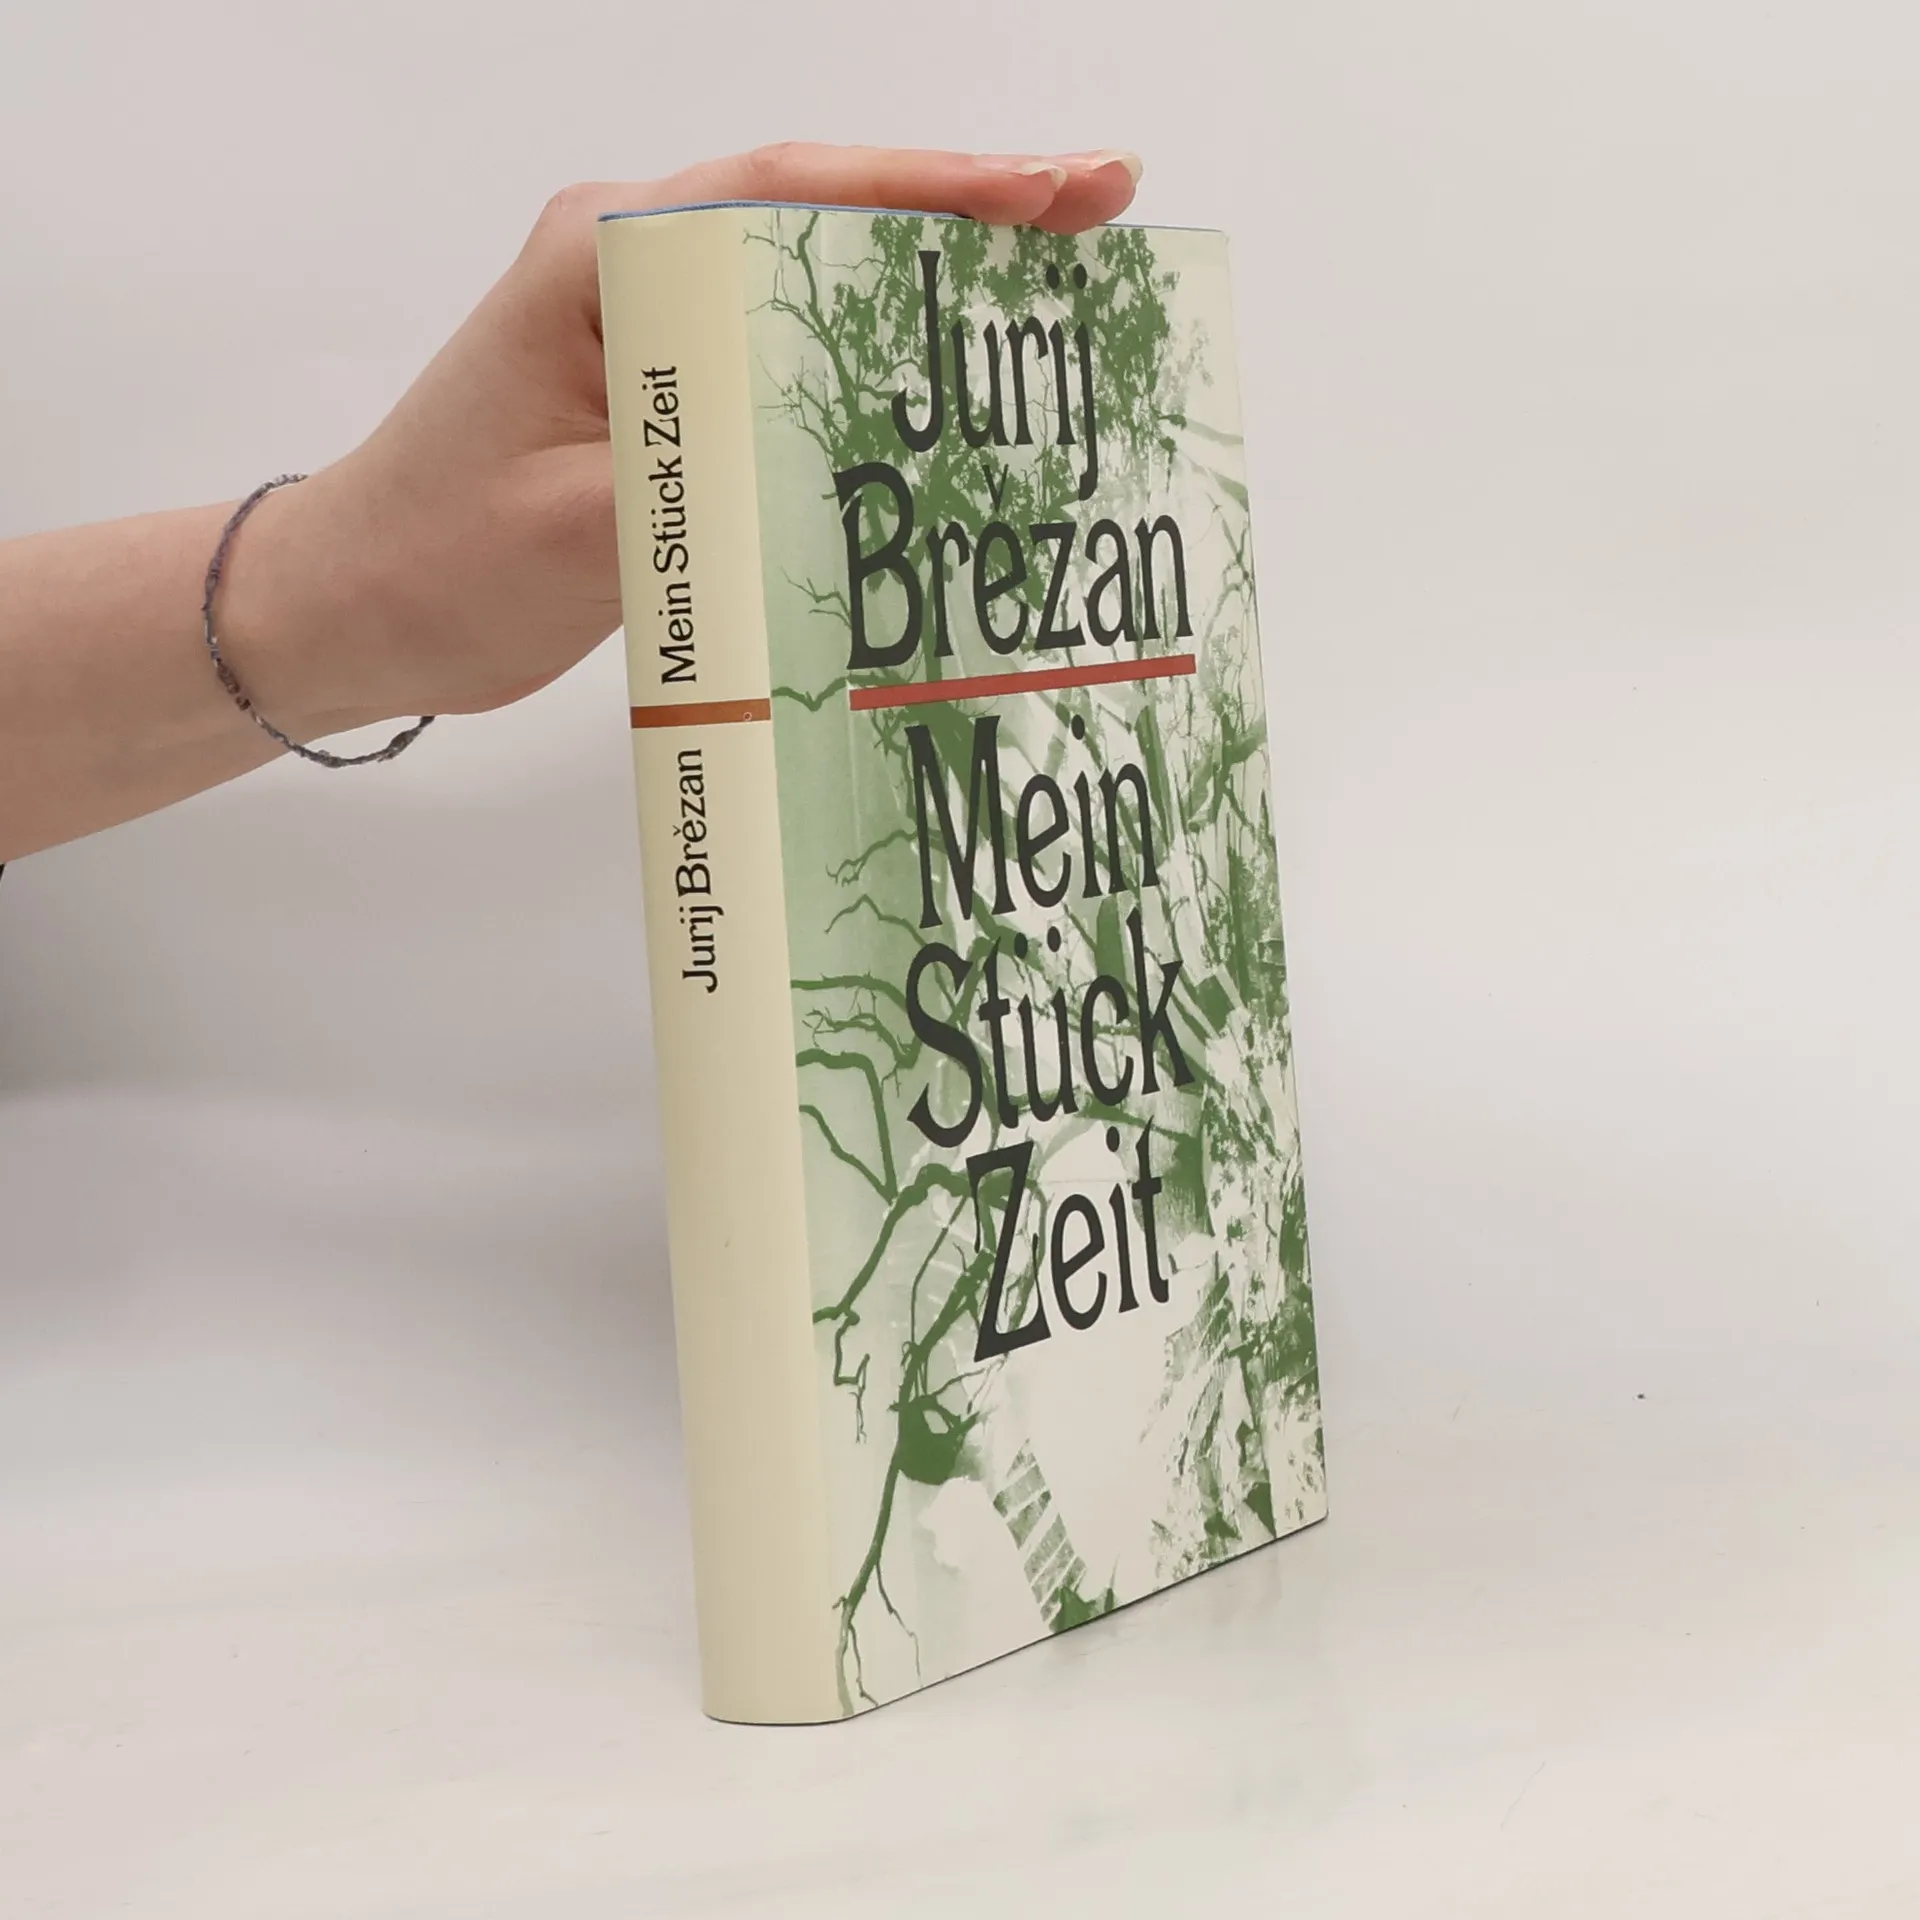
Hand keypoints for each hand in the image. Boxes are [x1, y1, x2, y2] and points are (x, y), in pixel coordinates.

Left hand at [254, 144, 1142, 731]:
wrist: (359, 609)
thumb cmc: (438, 560)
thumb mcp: (582, 530)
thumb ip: (708, 477)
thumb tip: (852, 459)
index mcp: (603, 256)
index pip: (792, 192)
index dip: (936, 186)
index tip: (1054, 188)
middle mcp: (633, 268)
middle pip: (825, 215)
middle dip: (966, 212)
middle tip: (1100, 215)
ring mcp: (653, 329)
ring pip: (818, 283)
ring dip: (932, 282)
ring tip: (1060, 290)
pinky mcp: (669, 396)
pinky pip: (792, 360)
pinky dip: (877, 363)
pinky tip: (954, 382)